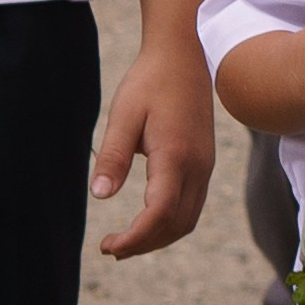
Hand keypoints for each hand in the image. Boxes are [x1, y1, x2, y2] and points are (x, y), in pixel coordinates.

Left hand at [91, 33, 216, 256]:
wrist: (185, 56)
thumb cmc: (150, 82)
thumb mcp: (123, 114)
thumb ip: (113, 156)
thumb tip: (99, 195)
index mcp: (175, 156)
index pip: (159, 213)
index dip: (135, 237)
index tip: (107, 245)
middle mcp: (197, 167)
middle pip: (176, 225)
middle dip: (144, 244)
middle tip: (110, 248)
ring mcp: (205, 167)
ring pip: (188, 220)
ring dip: (158, 238)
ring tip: (126, 241)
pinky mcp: (204, 164)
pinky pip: (192, 206)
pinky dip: (170, 223)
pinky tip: (147, 221)